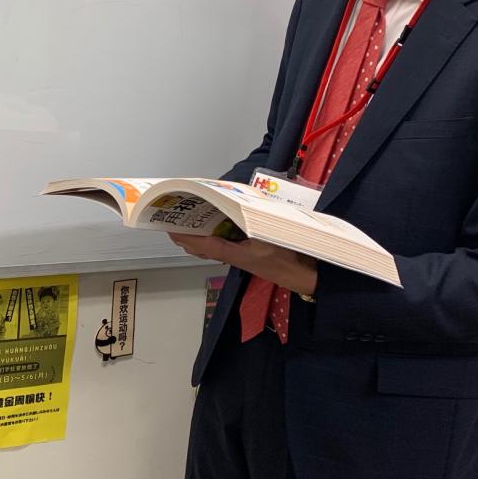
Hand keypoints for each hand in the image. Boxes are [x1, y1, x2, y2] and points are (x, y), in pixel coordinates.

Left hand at [169, 233, 317, 295]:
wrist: (307, 276)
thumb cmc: (290, 256)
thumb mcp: (270, 235)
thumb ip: (252, 219)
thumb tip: (234, 202)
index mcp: (236, 254)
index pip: (203, 246)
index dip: (186, 237)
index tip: (171, 227)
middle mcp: (234, 257)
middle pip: (203, 248)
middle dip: (188, 236)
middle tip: (176, 220)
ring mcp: (241, 258)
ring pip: (212, 248)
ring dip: (199, 238)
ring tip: (189, 221)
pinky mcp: (249, 256)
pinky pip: (224, 247)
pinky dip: (215, 237)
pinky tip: (217, 225)